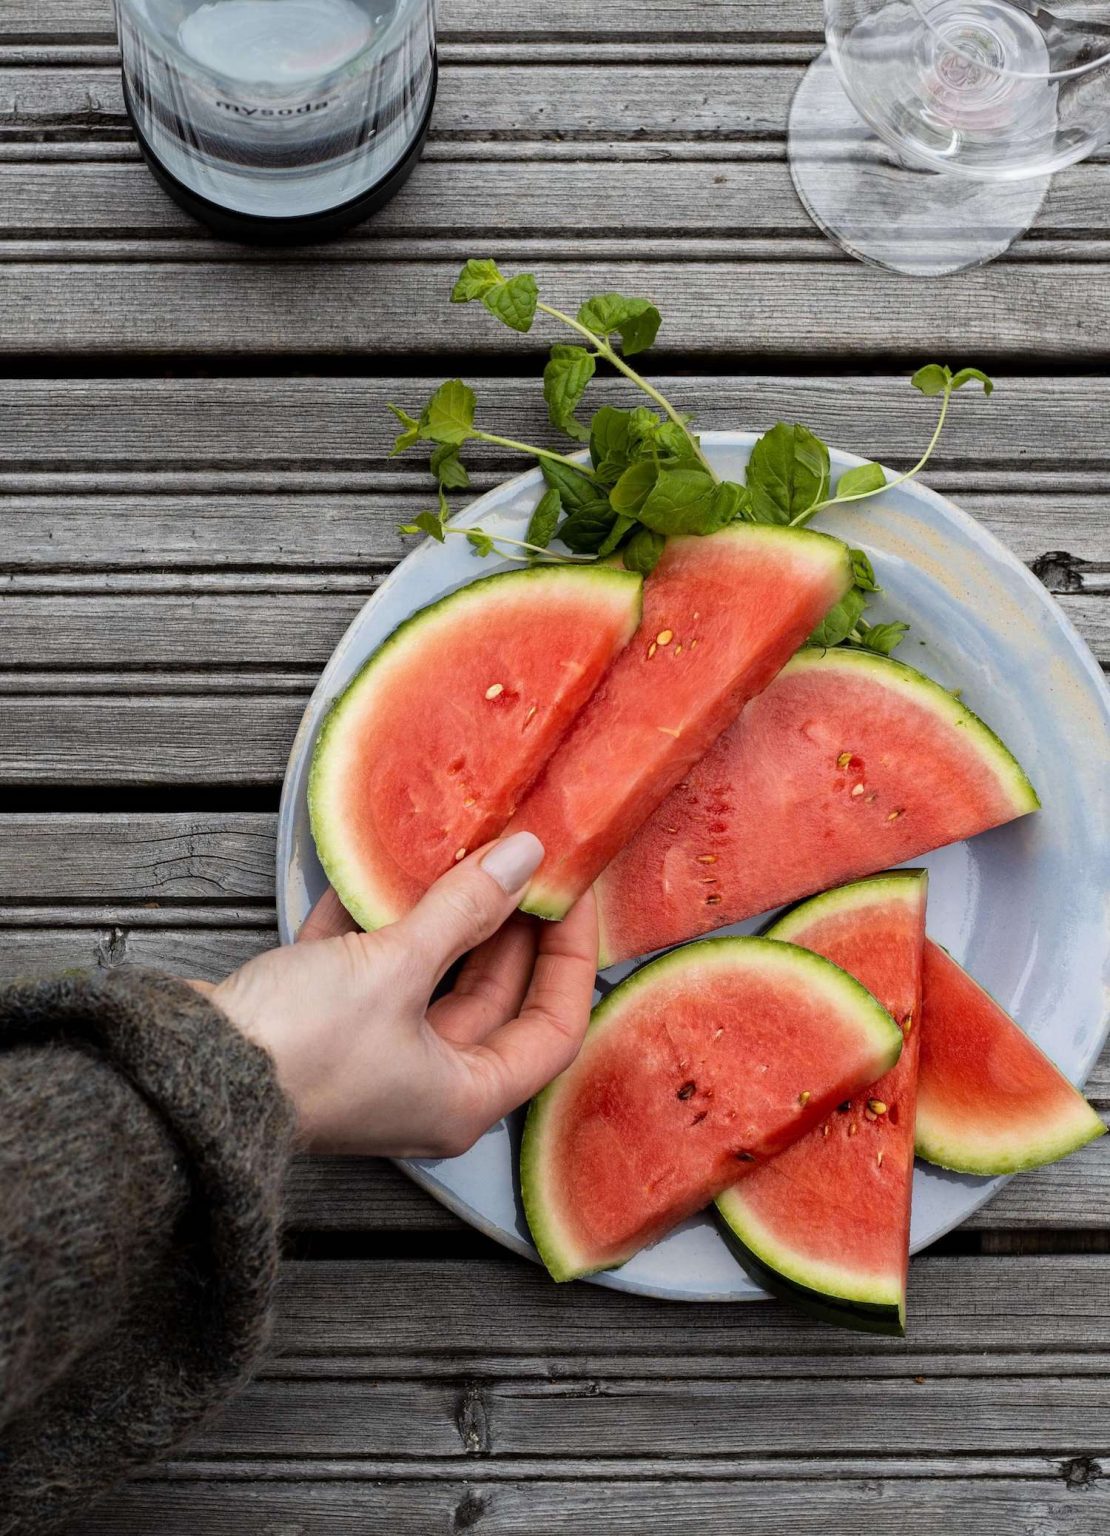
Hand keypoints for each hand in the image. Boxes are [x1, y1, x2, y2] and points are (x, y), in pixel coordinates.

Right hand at [203, 833, 597, 1156]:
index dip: (570, 958)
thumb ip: (463, 910)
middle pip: (495, 998)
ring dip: (444, 918)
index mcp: (465, 1096)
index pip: (554, 1028)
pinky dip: (377, 925)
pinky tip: (375, 871)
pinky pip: (371, 972)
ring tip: (463, 852)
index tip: (569, 894)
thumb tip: (524, 859)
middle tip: (522, 860)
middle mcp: (429, 1086)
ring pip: (432, 979)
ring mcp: (377, 1059)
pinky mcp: (329, 1032)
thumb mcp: (393, 970)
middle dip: (509, 926)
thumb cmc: (299, 1047)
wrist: (184, 1072)